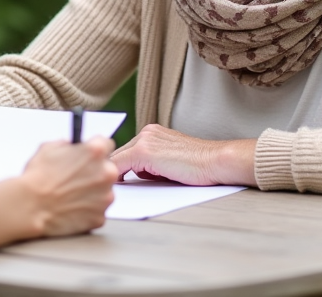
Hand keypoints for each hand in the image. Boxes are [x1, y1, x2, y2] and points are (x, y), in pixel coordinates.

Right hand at [21, 137, 117, 235]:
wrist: (29, 206)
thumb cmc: (37, 177)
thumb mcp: (50, 147)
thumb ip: (69, 145)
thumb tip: (74, 148)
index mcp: (95, 151)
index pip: (107, 144)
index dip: (95, 151)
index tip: (89, 157)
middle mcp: (106, 173)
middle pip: (108, 169)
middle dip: (95, 172)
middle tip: (77, 179)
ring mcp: (105, 197)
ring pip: (104, 191)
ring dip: (93, 192)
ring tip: (71, 195)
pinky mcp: (99, 217)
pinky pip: (97, 211)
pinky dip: (88, 210)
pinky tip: (72, 208)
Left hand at [110, 124, 256, 185]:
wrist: (215, 161)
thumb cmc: (198, 166)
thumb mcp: (169, 162)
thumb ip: (151, 164)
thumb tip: (133, 173)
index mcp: (153, 133)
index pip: (126, 150)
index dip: (117, 167)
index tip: (110, 179)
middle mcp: (147, 132)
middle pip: (118, 154)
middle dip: (113, 171)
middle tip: (105, 187)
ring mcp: (145, 140)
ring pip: (116, 159)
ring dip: (114, 174)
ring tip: (111, 189)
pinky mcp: (144, 151)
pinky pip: (119, 165)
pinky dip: (115, 177)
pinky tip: (114, 188)